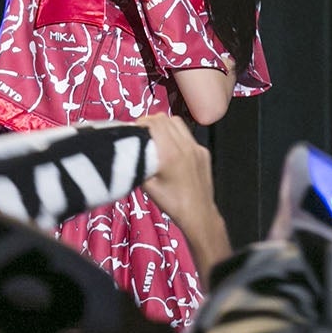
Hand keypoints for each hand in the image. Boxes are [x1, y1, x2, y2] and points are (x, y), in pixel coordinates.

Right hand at [138, 114, 229, 271]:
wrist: (199, 214)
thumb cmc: (171, 202)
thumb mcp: (147, 185)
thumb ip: (139, 164)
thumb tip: (127, 151)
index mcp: (170, 153)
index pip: (154, 123)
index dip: (140, 123)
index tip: (132, 131)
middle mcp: (185, 146)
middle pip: (165, 119)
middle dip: (150, 122)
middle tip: (140, 133)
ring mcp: (197, 148)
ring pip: (177, 123)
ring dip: (164, 125)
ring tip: (155, 137)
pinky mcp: (204, 152)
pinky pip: (187, 135)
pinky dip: (176, 135)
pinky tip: (171, 148)